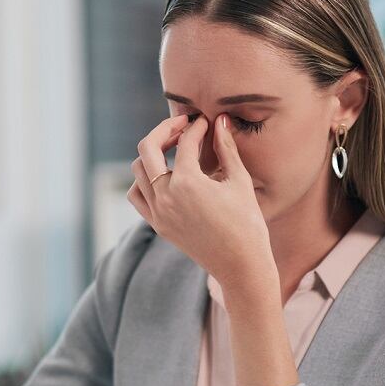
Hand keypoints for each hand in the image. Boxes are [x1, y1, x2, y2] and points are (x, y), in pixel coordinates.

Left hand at [127, 114, 272, 288]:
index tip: (206, 123)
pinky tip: (164, 176)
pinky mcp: (157, 225)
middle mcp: (166, 196)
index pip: (185, 142)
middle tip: (182, 125)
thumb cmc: (247, 223)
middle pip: (148, 148)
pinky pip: (137, 195)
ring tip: (173, 149)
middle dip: (164, 130)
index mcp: (187, 183)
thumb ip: (226, 148)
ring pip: (138, 170)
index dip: (196, 127)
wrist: (241, 265)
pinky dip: (144, 180)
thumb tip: (221, 120)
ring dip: (152, 154)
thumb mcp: (239, 181)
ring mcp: (158, 213)